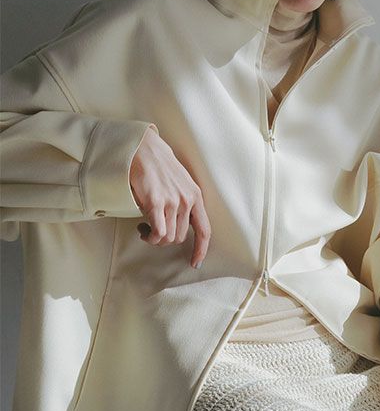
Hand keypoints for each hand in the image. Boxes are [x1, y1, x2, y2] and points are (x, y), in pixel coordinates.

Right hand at [129, 126, 210, 268]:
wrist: (143, 148)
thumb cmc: (158, 166)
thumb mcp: (180, 183)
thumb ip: (184, 202)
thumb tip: (178, 225)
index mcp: (196, 196)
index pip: (204, 230)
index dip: (201, 249)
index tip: (195, 262)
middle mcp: (187, 200)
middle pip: (179, 237)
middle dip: (165, 240)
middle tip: (152, 231)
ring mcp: (173, 202)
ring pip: (167, 237)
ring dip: (154, 238)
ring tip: (146, 228)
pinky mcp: (156, 202)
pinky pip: (157, 232)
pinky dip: (150, 236)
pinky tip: (143, 228)